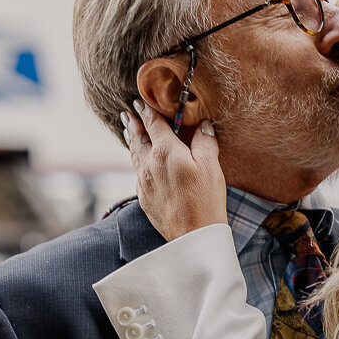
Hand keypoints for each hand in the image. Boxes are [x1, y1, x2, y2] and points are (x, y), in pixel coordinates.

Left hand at [122, 99, 226, 241]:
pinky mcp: (144, 199)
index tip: (140, 102)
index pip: (153, 124)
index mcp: (165, 151)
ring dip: (131, 142)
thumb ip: (205, 142)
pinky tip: (139, 165)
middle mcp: (149, 164)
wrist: (193, 236)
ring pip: (134, 156)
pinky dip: (137, 163)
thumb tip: (203, 126)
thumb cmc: (205, 200)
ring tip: (129, 133)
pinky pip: (137, 174)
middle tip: (127, 114)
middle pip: (138, 139)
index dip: (147, 111)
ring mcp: (144, 183)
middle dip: (133, 125)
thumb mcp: (211, 166)